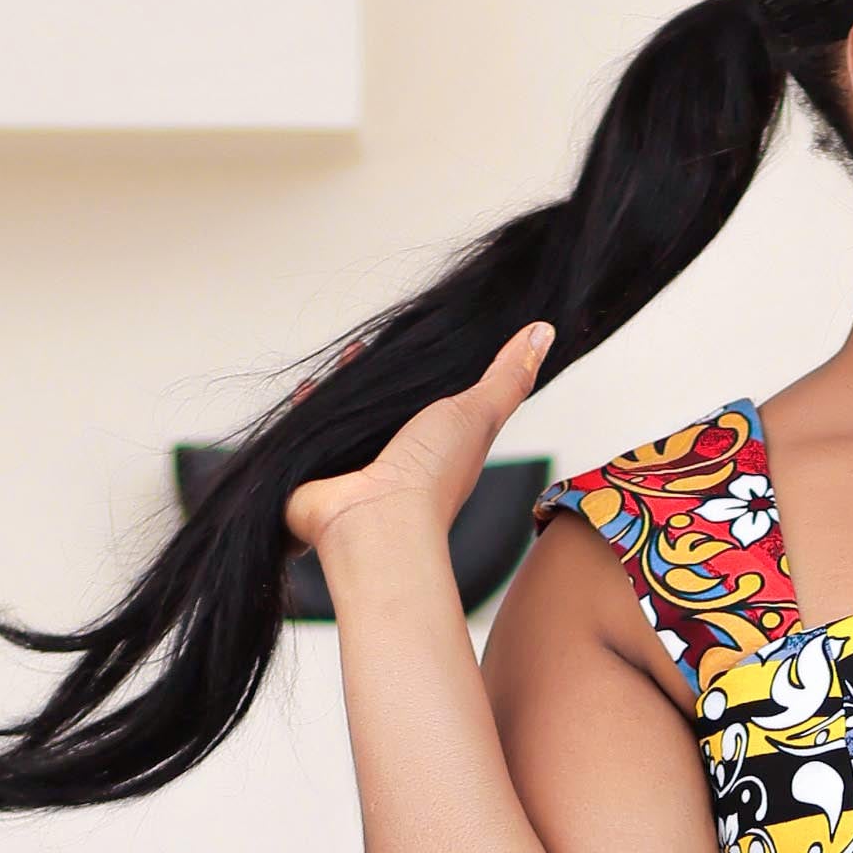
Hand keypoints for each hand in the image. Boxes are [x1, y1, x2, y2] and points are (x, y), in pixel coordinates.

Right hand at [287, 319, 552, 605]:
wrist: (375, 522)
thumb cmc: (432, 477)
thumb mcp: (478, 413)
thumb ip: (508, 376)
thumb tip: (545, 330)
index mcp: (434, 446)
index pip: (424, 399)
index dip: (415, 371)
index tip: (404, 341)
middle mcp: (396, 459)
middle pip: (380, 408)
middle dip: (369, 375)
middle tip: (359, 350)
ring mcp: (356, 469)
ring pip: (345, 419)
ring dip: (337, 389)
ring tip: (336, 364)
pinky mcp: (321, 476)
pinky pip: (312, 436)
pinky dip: (307, 412)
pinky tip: (308, 392)